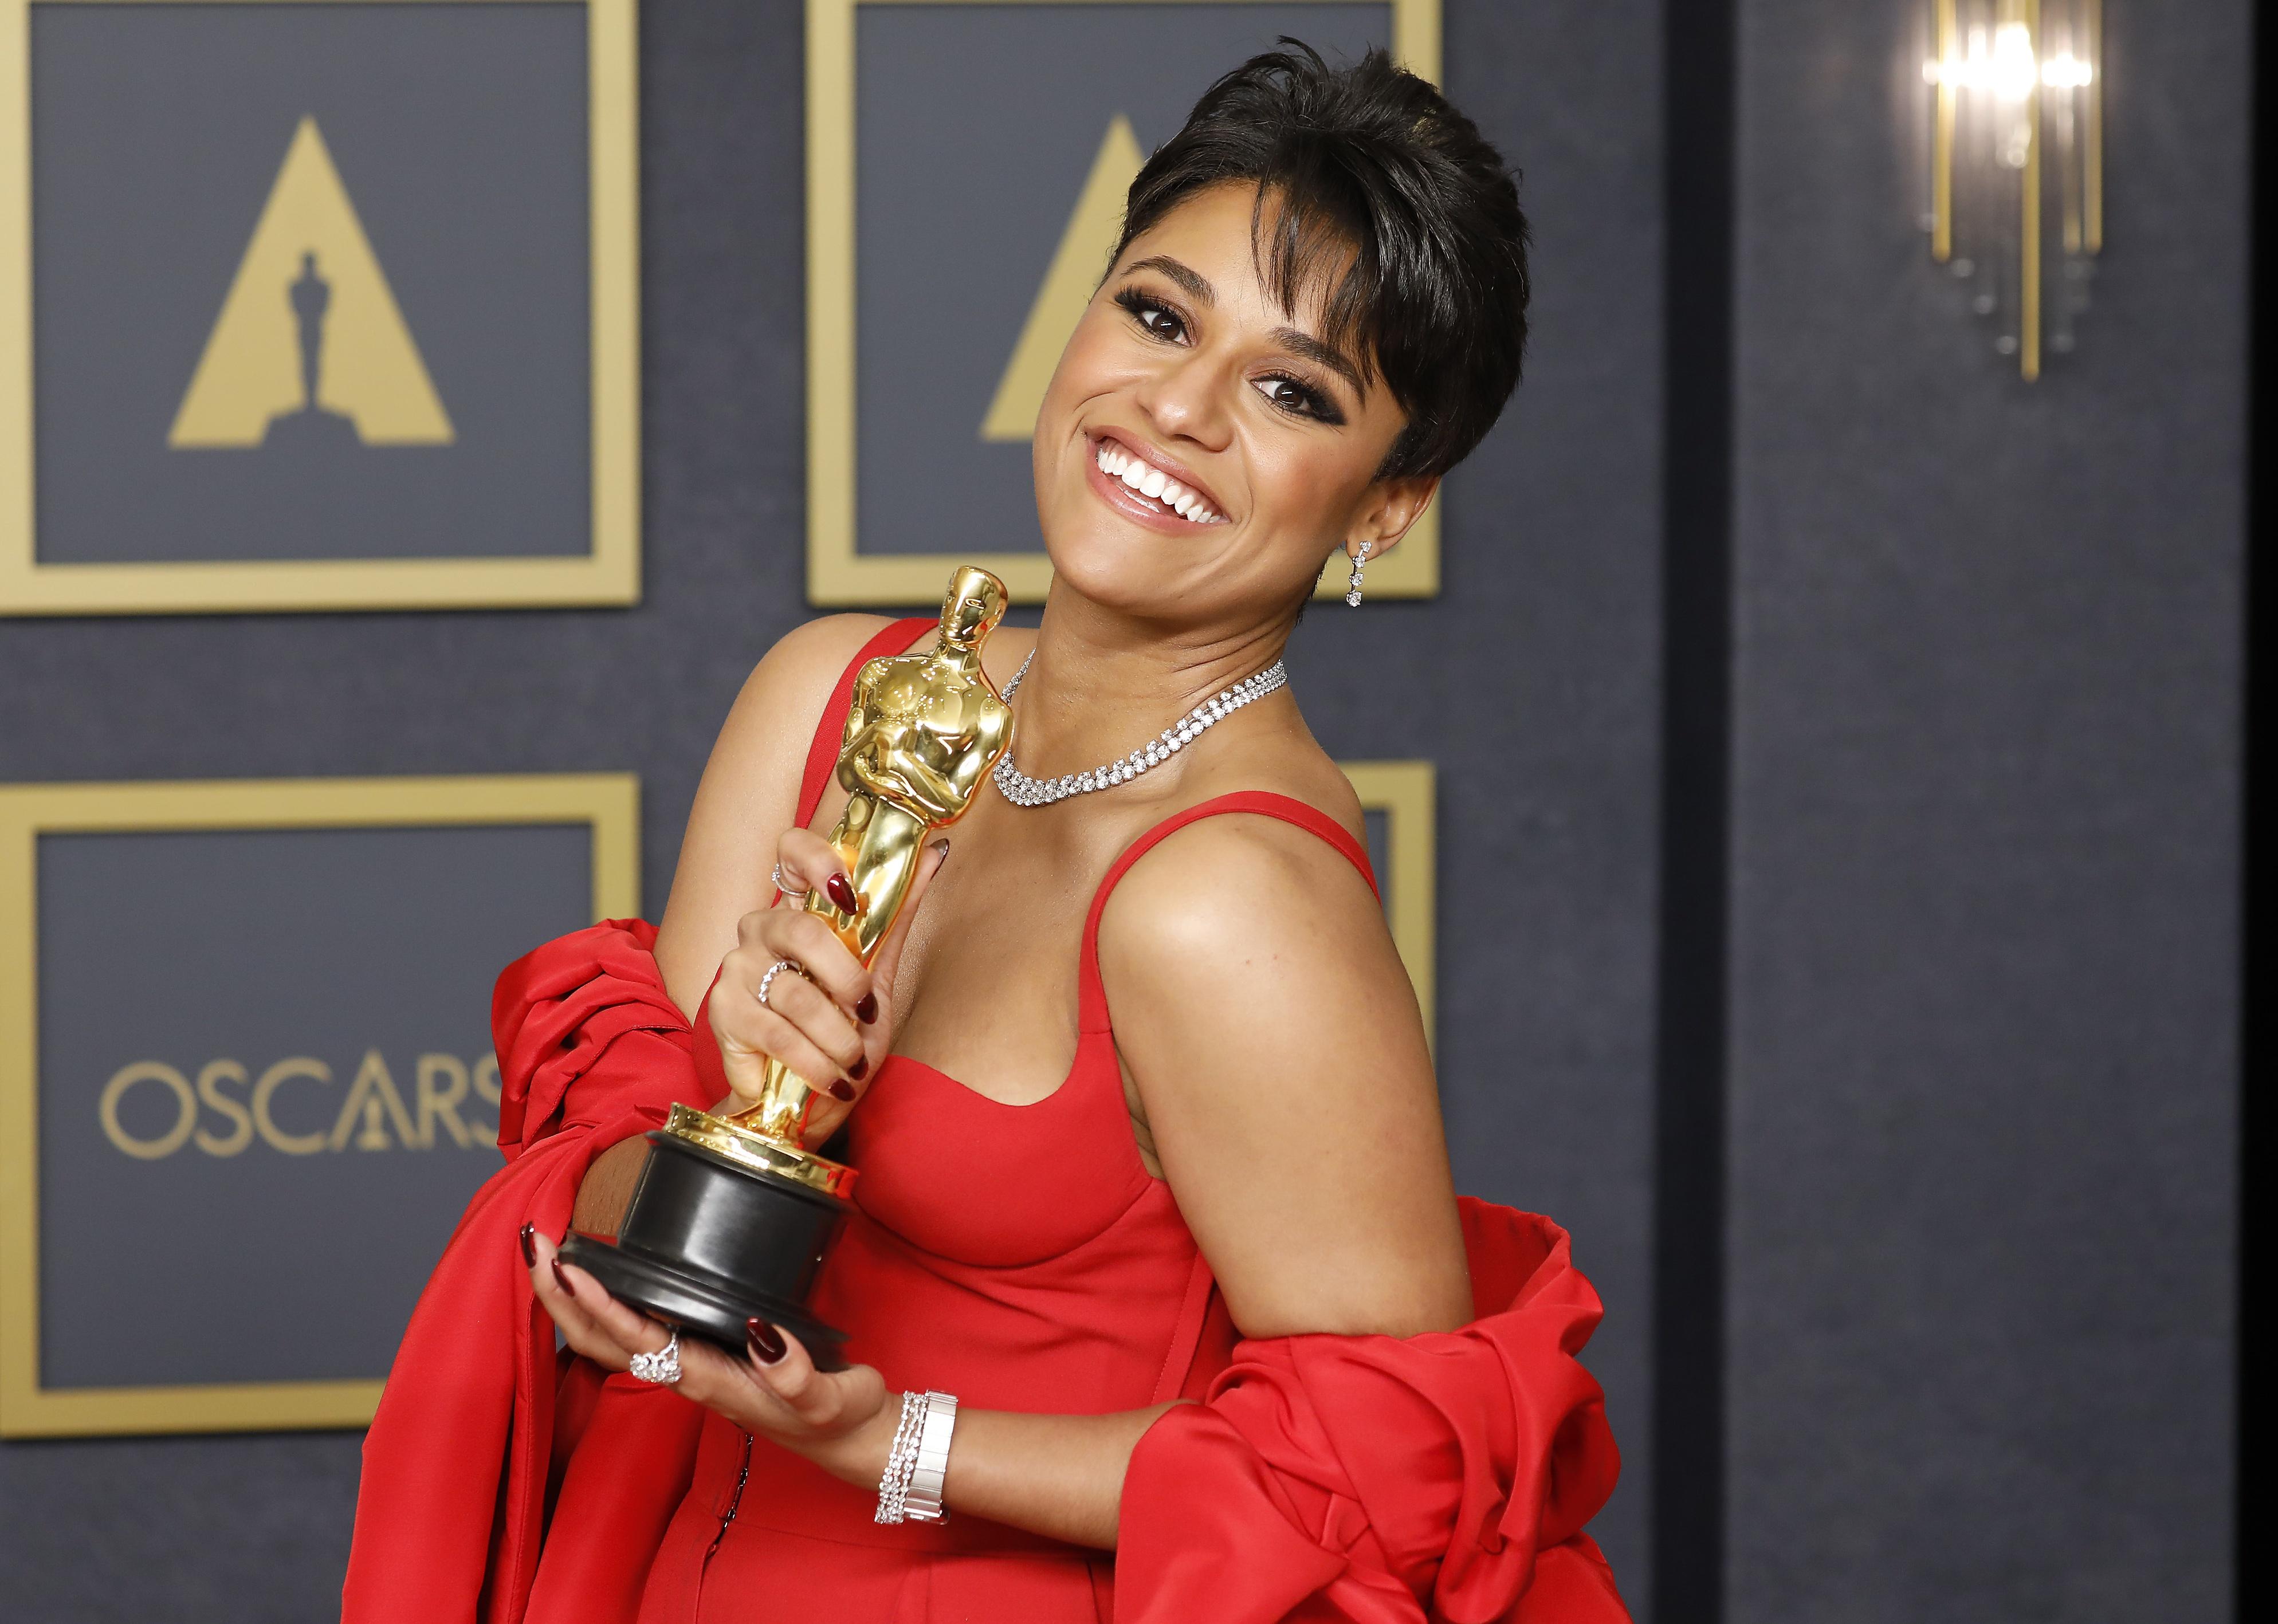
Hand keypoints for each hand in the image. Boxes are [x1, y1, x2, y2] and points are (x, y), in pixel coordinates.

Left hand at [524, 1226, 896, 1485]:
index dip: (602, 1306)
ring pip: (609, 1338)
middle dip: (562, 1297)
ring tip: (547, 1252)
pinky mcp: (698, 1355)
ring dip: (571, 1300)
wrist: (848, 1438)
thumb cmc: (839, 1416)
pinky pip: (633, 1330)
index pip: (641, 1339)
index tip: (571, 1268)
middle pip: (601, 1342)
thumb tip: (764, 1336)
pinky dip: (602, 1302)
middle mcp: (686, 1373)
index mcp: (709, 1380)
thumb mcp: (829, 1399)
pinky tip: (595, 1278)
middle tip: (534, 1242)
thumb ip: (796, 1375)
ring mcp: (688, 1366)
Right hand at [714, 828, 949, 1144]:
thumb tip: (934, 854)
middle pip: (802, 932)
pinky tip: (832, 1079)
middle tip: (866, 1012)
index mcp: (797, 910)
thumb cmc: (841, 1030)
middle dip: (847, 979)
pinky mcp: (724, 1014)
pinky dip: (815, 1063)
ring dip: (837, 1038)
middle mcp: (760, 930)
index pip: (792, 852)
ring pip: (797, 995)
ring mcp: (737, 969)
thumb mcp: (877, 974)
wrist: (804, 1098)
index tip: (849, 894)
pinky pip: (779, 1035)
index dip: (818, 861)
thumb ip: (897, 915)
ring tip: (853, 1062)